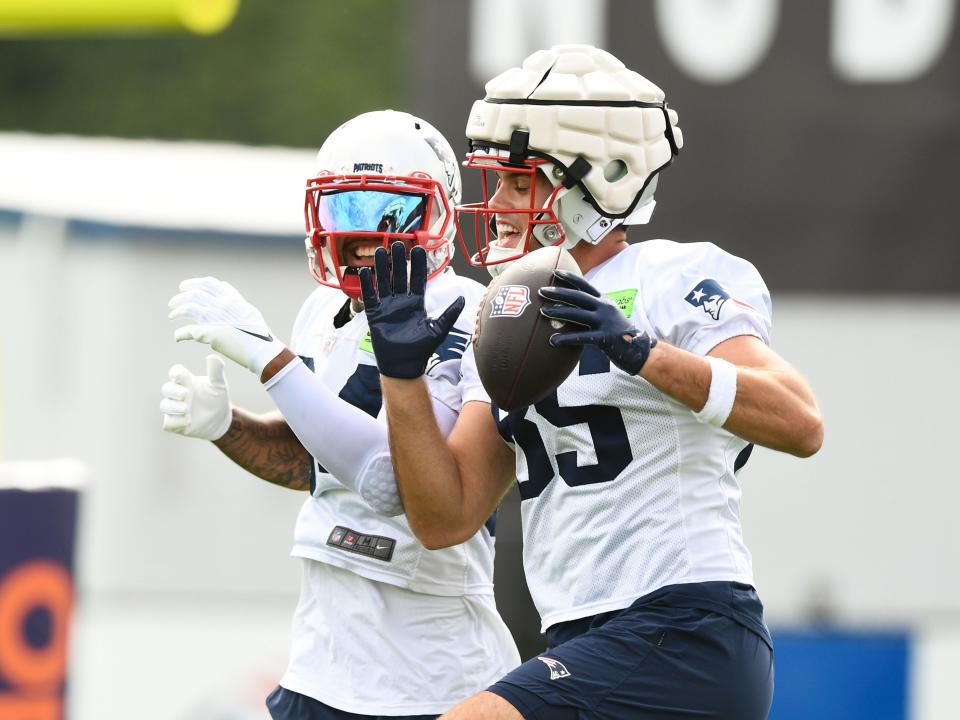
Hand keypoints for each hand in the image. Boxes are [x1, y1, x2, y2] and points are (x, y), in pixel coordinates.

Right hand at [160, 355, 232, 440]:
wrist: (221, 419)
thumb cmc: (217, 398)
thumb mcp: (219, 384)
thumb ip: (216, 371)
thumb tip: (213, 356)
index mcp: (186, 381)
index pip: (175, 372)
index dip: (175, 372)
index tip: (179, 374)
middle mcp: (178, 394)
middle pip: (166, 389)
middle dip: (173, 390)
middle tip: (185, 394)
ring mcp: (175, 409)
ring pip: (164, 406)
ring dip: (173, 407)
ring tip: (186, 409)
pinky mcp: (176, 424)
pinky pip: (168, 423)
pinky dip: (176, 422)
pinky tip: (188, 421)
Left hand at [168, 276, 285, 375]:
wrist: (262, 351)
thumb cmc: (259, 333)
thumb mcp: (248, 309)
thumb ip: (235, 297)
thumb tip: (224, 285)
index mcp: (231, 298)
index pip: (207, 283)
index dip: (193, 283)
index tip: (184, 287)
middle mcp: (222, 305)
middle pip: (194, 294)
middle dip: (180, 297)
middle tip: (172, 303)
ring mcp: (215, 319)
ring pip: (189, 308)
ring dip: (177, 311)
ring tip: (172, 315)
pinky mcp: (210, 334)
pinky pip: (188, 331)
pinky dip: (180, 334)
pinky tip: (177, 336)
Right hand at [358, 241, 464, 378]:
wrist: (404, 365)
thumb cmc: (421, 349)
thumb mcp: (439, 329)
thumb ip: (450, 313)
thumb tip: (462, 298)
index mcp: (416, 303)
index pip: (417, 279)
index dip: (418, 265)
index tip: (418, 249)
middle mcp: (401, 302)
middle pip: (399, 276)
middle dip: (398, 261)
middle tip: (397, 244)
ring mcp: (387, 307)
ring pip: (384, 282)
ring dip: (382, 267)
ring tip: (379, 251)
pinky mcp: (375, 314)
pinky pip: (370, 297)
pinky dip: (367, 285)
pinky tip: (365, 272)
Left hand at [539, 270, 656, 374]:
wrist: (640, 350)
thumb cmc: (619, 334)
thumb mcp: (607, 317)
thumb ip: (592, 311)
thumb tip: (571, 309)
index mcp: (604, 301)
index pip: (585, 285)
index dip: (570, 278)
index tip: (555, 272)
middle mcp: (605, 308)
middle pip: (578, 297)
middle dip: (559, 292)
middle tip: (542, 290)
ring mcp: (605, 322)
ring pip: (577, 314)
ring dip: (559, 312)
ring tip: (543, 312)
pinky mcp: (605, 338)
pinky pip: (582, 337)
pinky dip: (566, 338)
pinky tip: (553, 341)